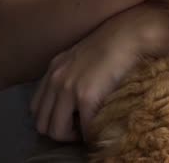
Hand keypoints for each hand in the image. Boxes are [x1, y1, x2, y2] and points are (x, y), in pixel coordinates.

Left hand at [30, 3, 168, 141]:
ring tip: (89, 131)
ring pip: (55, 131)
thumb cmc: (117, 40)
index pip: (37, 106)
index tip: (72, 120)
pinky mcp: (86, 95)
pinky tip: (101, 129)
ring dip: (72, 136)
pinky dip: (90, 134)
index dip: (53, 118)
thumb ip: (77, 72)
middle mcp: (56, 78)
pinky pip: (81, 127)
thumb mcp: (86, 54)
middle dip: (60, 131)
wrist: (131, 32)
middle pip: (41, 122)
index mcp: (55, 68)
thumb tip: (83, 92)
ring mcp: (68, 87)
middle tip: (81, 129)